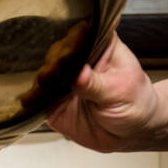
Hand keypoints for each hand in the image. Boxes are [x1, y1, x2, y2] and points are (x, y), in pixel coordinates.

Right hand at [46, 33, 160, 152]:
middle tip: (54, 71)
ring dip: (42, 79)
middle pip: (57, 52)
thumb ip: (96, 83)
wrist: (131, 133)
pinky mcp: (54, 102)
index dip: (72, 41)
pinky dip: (34, 99)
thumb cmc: (134, 103)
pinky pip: (39, 99)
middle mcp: (78, 60)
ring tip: (45, 83)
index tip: (67, 52)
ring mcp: (64, 81)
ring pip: (45, 73)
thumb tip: (79, 75)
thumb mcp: (120, 90)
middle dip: (53, 61)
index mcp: (99, 45)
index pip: (81, 34)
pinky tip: (32, 99)